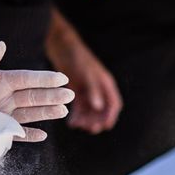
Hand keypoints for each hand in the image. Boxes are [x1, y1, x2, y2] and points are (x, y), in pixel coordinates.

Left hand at [0, 41, 74, 141]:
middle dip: (52, 96)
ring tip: (63, 111)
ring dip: (46, 113)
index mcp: (0, 81)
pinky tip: (42, 135)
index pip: (28, 79)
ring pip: (29, 113)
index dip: (45, 79)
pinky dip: (28, 135)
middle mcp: (4, 98)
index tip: (62, 78)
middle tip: (71, 96)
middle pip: (34, 97)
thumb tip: (2, 45)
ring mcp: (0, 114)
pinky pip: (15, 133)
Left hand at [46, 14, 121, 134]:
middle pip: (101, 109)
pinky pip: (78, 107)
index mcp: (105, 83)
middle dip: (97, 120)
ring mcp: (87, 90)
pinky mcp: (75, 91)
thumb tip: (99, 107)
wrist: (61, 45)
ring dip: (86, 119)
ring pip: (89, 110)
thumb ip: (93, 89)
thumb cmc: (76, 56)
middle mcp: (98, 88)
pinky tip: (70, 123)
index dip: (110, 116)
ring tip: (77, 126)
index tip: (105, 126)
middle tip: (88, 129)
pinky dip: (76, 115)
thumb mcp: (86, 72)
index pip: (113, 103)